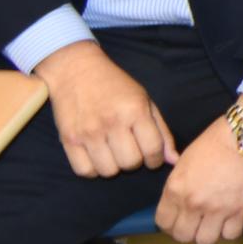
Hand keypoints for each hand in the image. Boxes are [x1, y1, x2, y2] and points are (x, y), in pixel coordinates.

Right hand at [39, 39, 175, 177]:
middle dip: (136, 162)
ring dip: (114, 166)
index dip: (156, 159)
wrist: (76, 71)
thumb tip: (174, 159)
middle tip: (132, 151)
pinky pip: (84, 171)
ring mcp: (88, 133)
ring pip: (108, 171)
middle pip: (130, 163)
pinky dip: (93, 170)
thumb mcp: (145, 101)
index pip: (153, 149)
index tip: (153, 157)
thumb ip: (161, 131)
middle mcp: (112, 123)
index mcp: (135, 111)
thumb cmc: (116, 86)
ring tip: (114, 153)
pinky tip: (97, 157)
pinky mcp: (68, 140)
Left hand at [155, 111, 242, 243]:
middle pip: (183, 236)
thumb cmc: (213, 145)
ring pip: (205, 240)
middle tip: (197, 222)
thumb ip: (177, 187)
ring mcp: (216, 208)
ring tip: (215, 222)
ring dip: (209, 233)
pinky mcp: (239, 209)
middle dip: (189, 232)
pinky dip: (230, 230)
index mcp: (175, 189)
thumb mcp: (184, 163)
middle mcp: (192, 203)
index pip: (163, 223)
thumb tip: (177, 205)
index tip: (179, 220)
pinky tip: (231, 219)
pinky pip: (230, 234)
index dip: (170, 225)